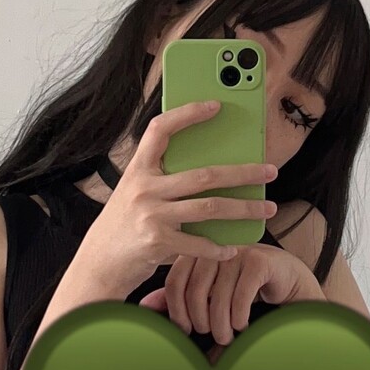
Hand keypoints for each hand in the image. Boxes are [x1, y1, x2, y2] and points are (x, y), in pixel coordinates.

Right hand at [76, 100, 278, 295]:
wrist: (99, 263)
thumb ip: (164, 180)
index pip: (161, 130)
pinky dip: (219, 247)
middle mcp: (144, 188)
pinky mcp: (157, 242)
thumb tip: (212, 172)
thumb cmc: (124, 224)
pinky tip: (233, 247)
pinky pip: (199, 243)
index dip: (187, 114)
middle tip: (270, 170)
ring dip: (244, 208)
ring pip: (210, 207)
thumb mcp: (136, 193)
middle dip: (243, 172)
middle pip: (204, 174)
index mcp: (138, 169)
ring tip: (266, 208)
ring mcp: (151, 214)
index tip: (215, 106)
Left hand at [139, 242, 322, 352]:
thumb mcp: (208, 294)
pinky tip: (243, 324)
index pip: (175, 281)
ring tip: (227, 336)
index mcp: (196, 251)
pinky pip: (241, 296)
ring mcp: (238, 251)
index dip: (176, 310)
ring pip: (218, 297)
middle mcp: (214, 248)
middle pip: (194, 290)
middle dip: (200, 322)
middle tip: (211, 335)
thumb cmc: (244, 288)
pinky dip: (239, 317)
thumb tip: (144, 307)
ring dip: (221, 325)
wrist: (287, 280)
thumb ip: (178, 298)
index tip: (184, 330)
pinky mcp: (260, 261)